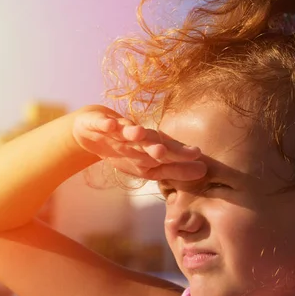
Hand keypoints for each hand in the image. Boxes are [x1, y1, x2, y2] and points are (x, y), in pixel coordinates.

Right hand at [72, 106, 206, 181]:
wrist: (92, 129)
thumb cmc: (126, 148)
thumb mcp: (147, 164)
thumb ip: (173, 169)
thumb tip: (203, 172)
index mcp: (149, 148)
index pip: (167, 151)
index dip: (180, 154)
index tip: (198, 155)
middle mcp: (137, 137)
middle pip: (149, 142)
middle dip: (159, 146)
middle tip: (168, 150)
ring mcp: (118, 130)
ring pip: (127, 131)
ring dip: (133, 132)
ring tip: (140, 134)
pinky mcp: (100, 123)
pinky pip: (103, 125)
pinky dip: (106, 125)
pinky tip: (111, 125)